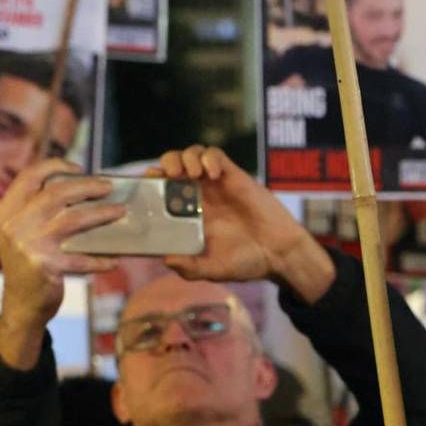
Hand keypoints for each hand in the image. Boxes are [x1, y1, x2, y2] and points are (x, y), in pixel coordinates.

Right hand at [0, 159, 123, 367]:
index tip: (79, 168)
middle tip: (108, 187)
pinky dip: (101, 259)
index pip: (29, 176)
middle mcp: (14, 225)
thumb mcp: (18, 233)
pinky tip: (115, 259)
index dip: (55, 166)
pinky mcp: (46, 267)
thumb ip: (36, 210)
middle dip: (87, 186)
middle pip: (56, 193)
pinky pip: (82, 258)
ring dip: (102, 214)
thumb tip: (80, 187)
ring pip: (74, 219)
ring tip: (120, 211)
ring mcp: (29, 245)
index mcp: (6, 211)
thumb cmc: (28, 264)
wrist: (21, 305)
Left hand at [155, 144, 336, 301]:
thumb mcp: (213, 270)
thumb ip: (191, 268)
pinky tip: (213, 173)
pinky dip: (209, 157)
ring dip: (185, 158)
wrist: (279, 253)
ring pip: (191, 154)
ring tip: (192, 174)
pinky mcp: (234, 176)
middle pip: (172, 166)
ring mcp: (216, 185)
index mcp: (188, 216)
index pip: (161, 191)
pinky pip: (215, 155)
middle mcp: (199, 196)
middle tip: (167, 176)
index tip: (146, 188)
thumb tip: (167, 260)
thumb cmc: (246, 263)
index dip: (151, 185)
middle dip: (164, 165)